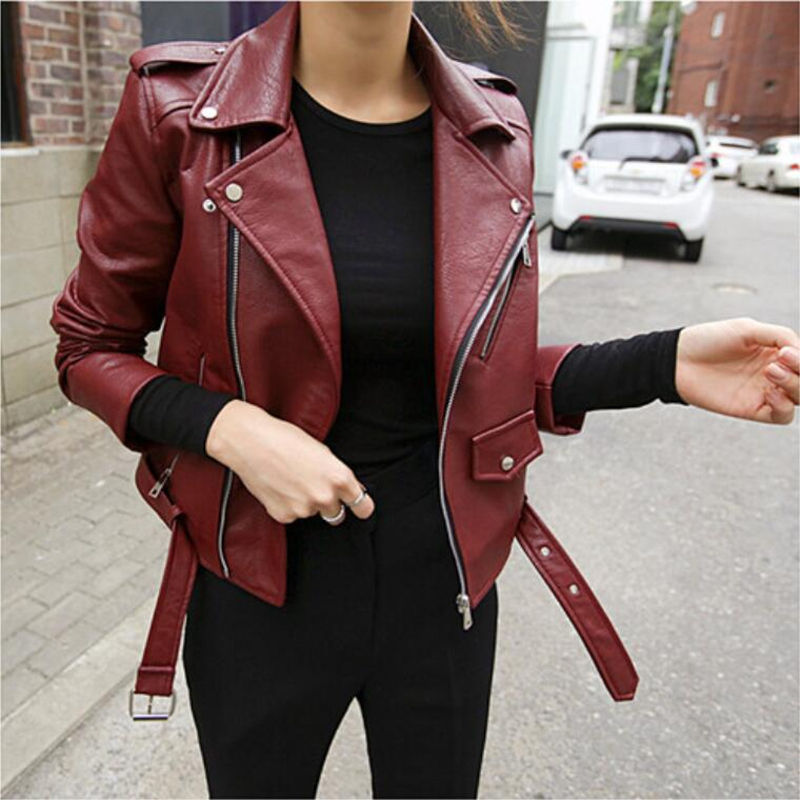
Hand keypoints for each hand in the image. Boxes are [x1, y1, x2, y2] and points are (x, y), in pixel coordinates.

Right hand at [205, 400, 375, 524]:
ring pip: (311, 512)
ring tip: (289, 479)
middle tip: (312, 485)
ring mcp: (303, 509)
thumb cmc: (285, 439)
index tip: (361, 509)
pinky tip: (278, 486)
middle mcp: (325, 497)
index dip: (362, 507)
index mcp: (339, 478)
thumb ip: (337, 474)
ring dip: (305, 502)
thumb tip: (348, 489)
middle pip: (336, 513)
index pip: (362, 506)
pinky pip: (292, 514)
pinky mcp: (284, 515)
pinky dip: (287, 504)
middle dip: (328, 503)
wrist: (250, 442)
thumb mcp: (322, 452)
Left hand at [675, 317, 799, 423]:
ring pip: (799, 398)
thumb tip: (799, 352)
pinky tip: (770, 393)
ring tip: (771, 372)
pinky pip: (781, 416)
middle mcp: (775, 372)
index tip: (785, 352)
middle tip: (779, 361)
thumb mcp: (747, 330)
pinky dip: (784, 407)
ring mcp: (764, 392)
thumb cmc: (709, 340)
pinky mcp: (751, 409)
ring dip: (794, 385)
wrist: (677, 360)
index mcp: (777, 351)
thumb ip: (779, 336)